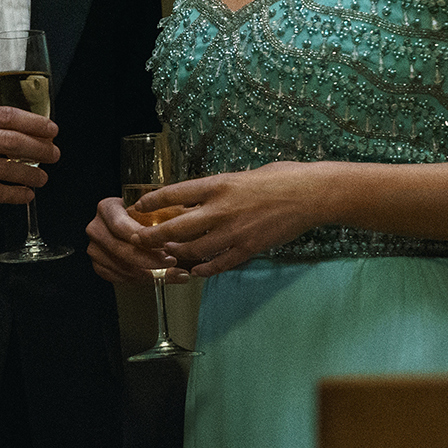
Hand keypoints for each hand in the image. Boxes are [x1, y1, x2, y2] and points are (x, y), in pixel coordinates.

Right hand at [0, 102, 58, 212]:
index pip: (7, 115)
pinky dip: (14, 194)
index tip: (52, 130)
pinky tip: (25, 195)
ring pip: (5, 170)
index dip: (35, 123)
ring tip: (43, 178)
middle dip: (39, 149)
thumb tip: (21, 129)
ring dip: (31, 175)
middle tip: (54, 154)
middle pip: (11, 142)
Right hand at [86, 196, 187, 284]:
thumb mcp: (152, 208)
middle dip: (149, 260)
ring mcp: (94, 248)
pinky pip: (117, 277)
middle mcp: (96, 227)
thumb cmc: (140, 215)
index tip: (165, 246)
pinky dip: (138, 279)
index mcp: (107, 208)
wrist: (125, 224)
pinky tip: (154, 276)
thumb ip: (168, 216)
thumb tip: (190, 232)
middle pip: (122, 250)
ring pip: (121, 266)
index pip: (122, 227)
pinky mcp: (97, 264)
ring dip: (147, 273)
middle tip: (170, 262)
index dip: (144, 239)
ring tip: (169, 272)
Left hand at [131, 160, 330, 276]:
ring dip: (176, 254)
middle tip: (139, 241)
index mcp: (217, 185)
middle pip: (176, 227)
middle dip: (153, 236)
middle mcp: (220, 209)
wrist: (310, 194)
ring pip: (194, 250)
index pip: (174, 193)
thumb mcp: (241, 175)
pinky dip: (204, 269)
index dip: (152, 202)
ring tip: (167, 254)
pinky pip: (219, 263)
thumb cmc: (279, 177)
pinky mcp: (248, 248)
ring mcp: (234, 232)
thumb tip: (197, 197)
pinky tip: (195, 271)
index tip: (137, 207)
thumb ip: (218, 188)